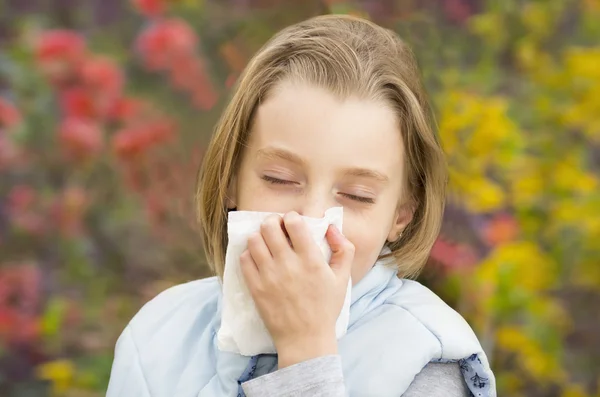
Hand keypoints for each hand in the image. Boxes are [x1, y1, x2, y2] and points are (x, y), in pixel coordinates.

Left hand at [240, 211, 353, 367]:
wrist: (305, 339)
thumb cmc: (325, 308)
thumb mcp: (343, 278)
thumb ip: (344, 249)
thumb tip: (331, 227)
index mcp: (311, 260)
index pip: (293, 222)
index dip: (291, 217)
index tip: (293, 223)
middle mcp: (288, 264)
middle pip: (269, 226)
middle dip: (273, 223)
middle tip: (278, 230)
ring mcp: (269, 276)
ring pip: (254, 240)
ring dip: (260, 237)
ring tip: (267, 244)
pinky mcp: (256, 288)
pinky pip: (244, 259)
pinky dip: (250, 254)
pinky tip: (259, 259)